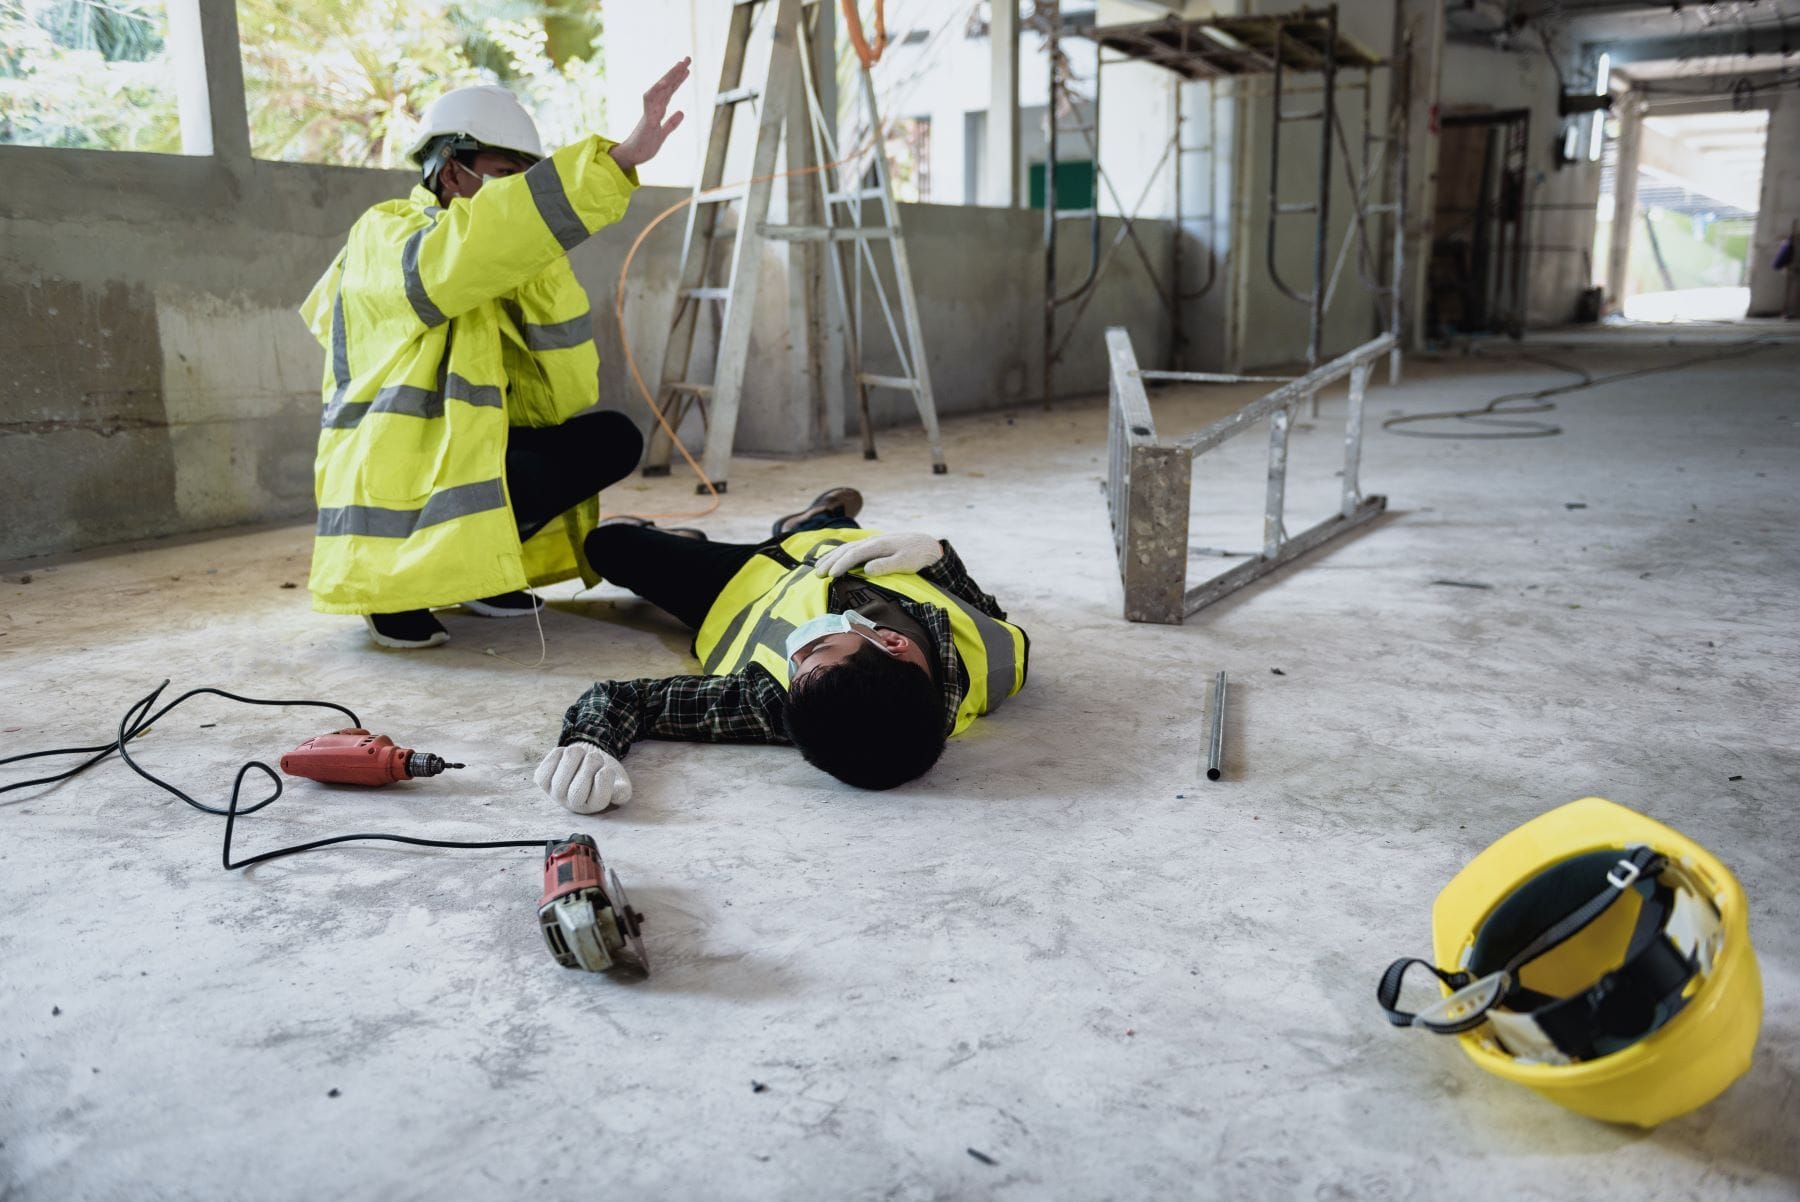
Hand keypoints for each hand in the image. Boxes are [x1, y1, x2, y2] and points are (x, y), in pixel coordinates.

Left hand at [535, 742, 632, 813]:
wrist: (585, 760)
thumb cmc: (603, 771)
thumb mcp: (619, 781)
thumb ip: (622, 789)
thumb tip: (619, 794)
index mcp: (594, 806)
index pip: (599, 799)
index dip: (604, 780)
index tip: (606, 769)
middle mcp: (573, 804)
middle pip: (577, 790)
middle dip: (590, 765)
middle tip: (595, 758)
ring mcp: (555, 794)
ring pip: (562, 775)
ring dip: (576, 755)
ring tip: (582, 754)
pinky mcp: (542, 780)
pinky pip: (548, 766)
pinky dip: (558, 754)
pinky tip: (565, 756)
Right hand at [609, 58, 689, 171]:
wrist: (631, 157)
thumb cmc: (644, 146)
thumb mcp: (662, 135)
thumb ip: (671, 123)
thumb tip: (682, 112)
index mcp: (658, 110)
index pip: (669, 91)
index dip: (678, 80)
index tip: (687, 68)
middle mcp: (654, 108)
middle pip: (666, 86)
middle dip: (676, 72)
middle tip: (687, 58)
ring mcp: (650, 112)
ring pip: (660, 90)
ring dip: (669, 77)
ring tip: (680, 66)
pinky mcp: (647, 120)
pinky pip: (651, 103)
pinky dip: (658, 92)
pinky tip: (665, 82)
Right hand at [813, 533, 943, 577]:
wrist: (926, 544)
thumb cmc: (916, 556)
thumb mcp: (904, 562)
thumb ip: (886, 565)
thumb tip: (866, 569)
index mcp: (877, 545)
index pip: (854, 554)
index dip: (841, 564)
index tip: (831, 575)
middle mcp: (871, 541)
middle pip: (845, 550)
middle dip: (830, 561)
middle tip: (817, 574)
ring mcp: (871, 542)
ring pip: (846, 548)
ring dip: (831, 557)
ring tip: (818, 567)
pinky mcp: (872, 545)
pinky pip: (851, 548)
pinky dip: (839, 554)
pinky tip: (833, 559)